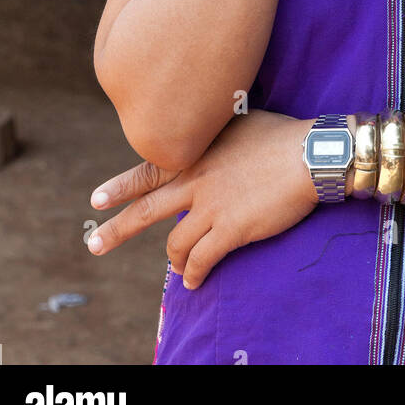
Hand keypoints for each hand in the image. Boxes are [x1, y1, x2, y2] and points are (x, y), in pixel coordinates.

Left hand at [85, 111, 318, 289]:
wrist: (309, 154)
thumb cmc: (282, 135)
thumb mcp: (239, 123)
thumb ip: (216, 134)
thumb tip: (211, 133)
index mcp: (196, 153)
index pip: (149, 171)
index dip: (121, 187)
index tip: (97, 199)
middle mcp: (195, 180)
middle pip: (145, 209)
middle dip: (117, 229)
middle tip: (95, 245)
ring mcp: (210, 206)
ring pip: (175, 244)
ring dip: (174, 261)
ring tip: (179, 269)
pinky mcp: (230, 229)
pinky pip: (201, 260)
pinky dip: (195, 274)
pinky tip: (195, 281)